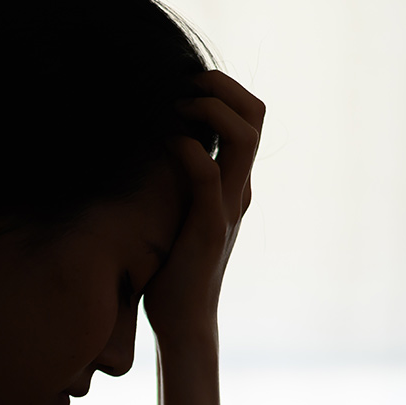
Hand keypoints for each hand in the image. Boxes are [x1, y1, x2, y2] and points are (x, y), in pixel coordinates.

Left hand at [143, 70, 263, 343]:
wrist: (184, 319)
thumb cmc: (173, 267)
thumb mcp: (178, 211)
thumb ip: (177, 179)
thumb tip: (150, 145)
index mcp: (234, 181)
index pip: (250, 115)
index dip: (223, 88)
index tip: (183, 85)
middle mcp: (239, 188)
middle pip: (256, 114)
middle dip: (221, 85)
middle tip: (183, 85)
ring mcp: (229, 206)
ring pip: (243, 136)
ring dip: (209, 109)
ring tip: (177, 108)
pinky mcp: (210, 227)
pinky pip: (208, 175)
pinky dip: (187, 150)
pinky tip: (165, 145)